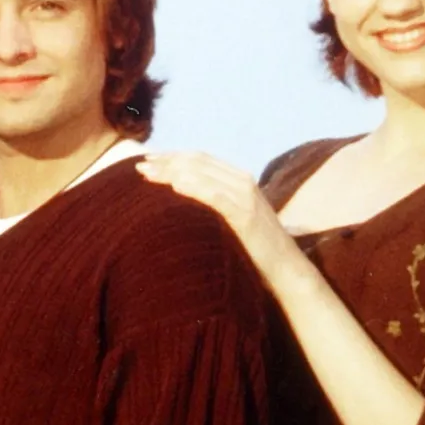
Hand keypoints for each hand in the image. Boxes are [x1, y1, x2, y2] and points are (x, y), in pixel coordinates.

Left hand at [136, 151, 292, 272]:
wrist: (285, 268)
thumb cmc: (254, 248)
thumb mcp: (233, 219)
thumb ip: (215, 205)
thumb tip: (183, 203)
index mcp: (239, 179)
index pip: (201, 159)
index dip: (173, 157)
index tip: (148, 159)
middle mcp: (242, 181)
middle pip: (198, 163)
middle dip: (167, 161)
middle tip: (139, 165)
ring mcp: (245, 197)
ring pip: (203, 175)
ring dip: (172, 172)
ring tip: (147, 174)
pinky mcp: (245, 215)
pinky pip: (216, 196)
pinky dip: (194, 189)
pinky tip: (174, 187)